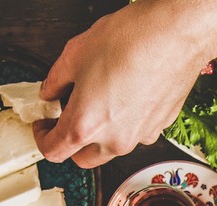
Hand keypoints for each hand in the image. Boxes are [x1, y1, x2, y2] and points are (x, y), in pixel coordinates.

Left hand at [37, 0, 216, 168]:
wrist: (174, 36)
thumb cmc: (129, 42)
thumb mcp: (75, 54)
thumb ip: (55, 80)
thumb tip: (51, 91)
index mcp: (85, 126)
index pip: (54, 151)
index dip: (42, 138)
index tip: (44, 126)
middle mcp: (113, 140)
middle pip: (83, 159)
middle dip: (72, 143)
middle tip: (68, 118)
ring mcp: (140, 136)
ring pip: (112, 148)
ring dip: (101, 135)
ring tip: (100, 102)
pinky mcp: (160, 126)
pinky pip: (136, 134)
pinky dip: (127, 123)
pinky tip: (126, 96)